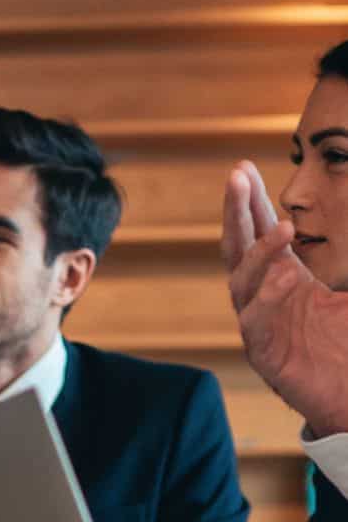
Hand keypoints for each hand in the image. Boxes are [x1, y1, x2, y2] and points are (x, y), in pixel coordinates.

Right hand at [222, 160, 347, 436]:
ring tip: (282, 228)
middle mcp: (264, 296)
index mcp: (285, 278)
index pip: (260, 232)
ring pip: (242, 280)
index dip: (251, 201)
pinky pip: (253, 320)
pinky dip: (265, 297)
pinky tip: (283, 277)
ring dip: (259, 251)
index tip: (243, 168)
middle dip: (237, 211)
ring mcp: (260, 323)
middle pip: (238, 246)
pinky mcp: (263, 353)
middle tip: (236, 177)